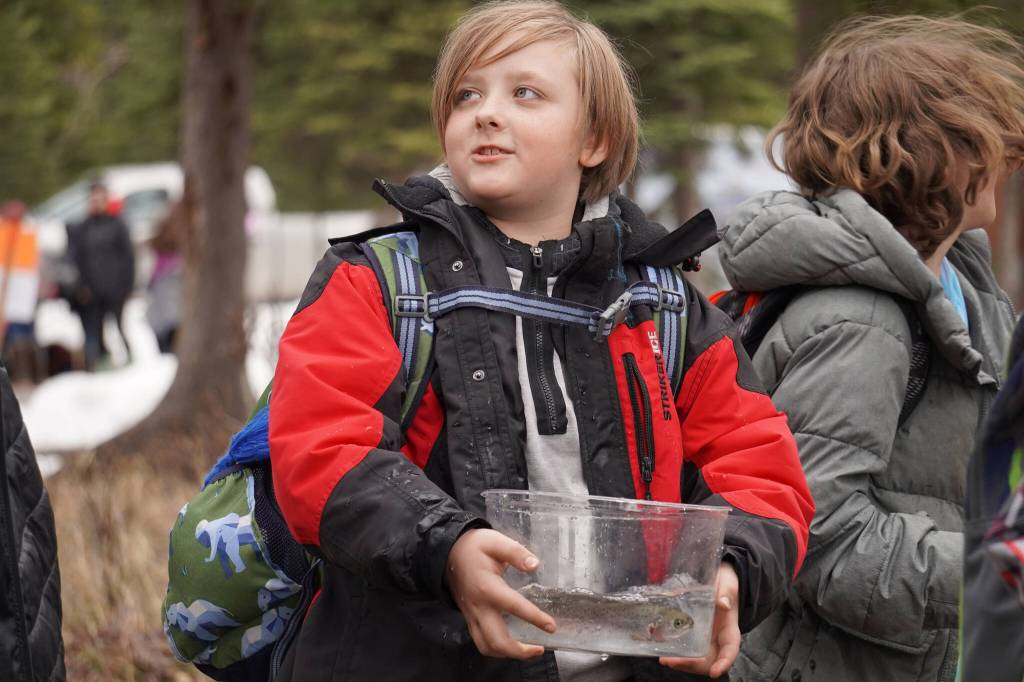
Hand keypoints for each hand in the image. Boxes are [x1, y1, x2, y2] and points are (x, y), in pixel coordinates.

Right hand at [446, 528, 555, 658]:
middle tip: (540, 648)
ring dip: (508, 654)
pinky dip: (496, 649)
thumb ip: (516, 553)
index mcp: (487, 587)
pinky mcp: (469, 618)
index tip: (551, 627)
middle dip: (519, 651)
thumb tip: (534, 564)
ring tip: (528, 651)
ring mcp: (472, 615)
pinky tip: (510, 645)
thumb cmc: (474, 547)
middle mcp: (478, 606)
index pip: (514, 607)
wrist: (449, 552)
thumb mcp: (495, 542)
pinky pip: (480, 641)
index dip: (534, 618)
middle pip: (497, 641)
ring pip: (487, 646)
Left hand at [659, 562, 739, 678]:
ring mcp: (706, 640)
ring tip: (665, 660)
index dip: (723, 663)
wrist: (718, 584)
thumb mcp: (728, 585)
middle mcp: (718, 640)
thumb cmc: (725, 587)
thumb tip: (723, 603)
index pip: (730, 651)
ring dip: (682, 664)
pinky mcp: (694, 636)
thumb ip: (727, 593)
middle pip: (710, 661)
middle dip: (693, 665)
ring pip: (698, 660)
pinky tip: (664, 652)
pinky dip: (678, 655)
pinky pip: (688, 650)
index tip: (714, 672)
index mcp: (730, 630)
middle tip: (673, 662)